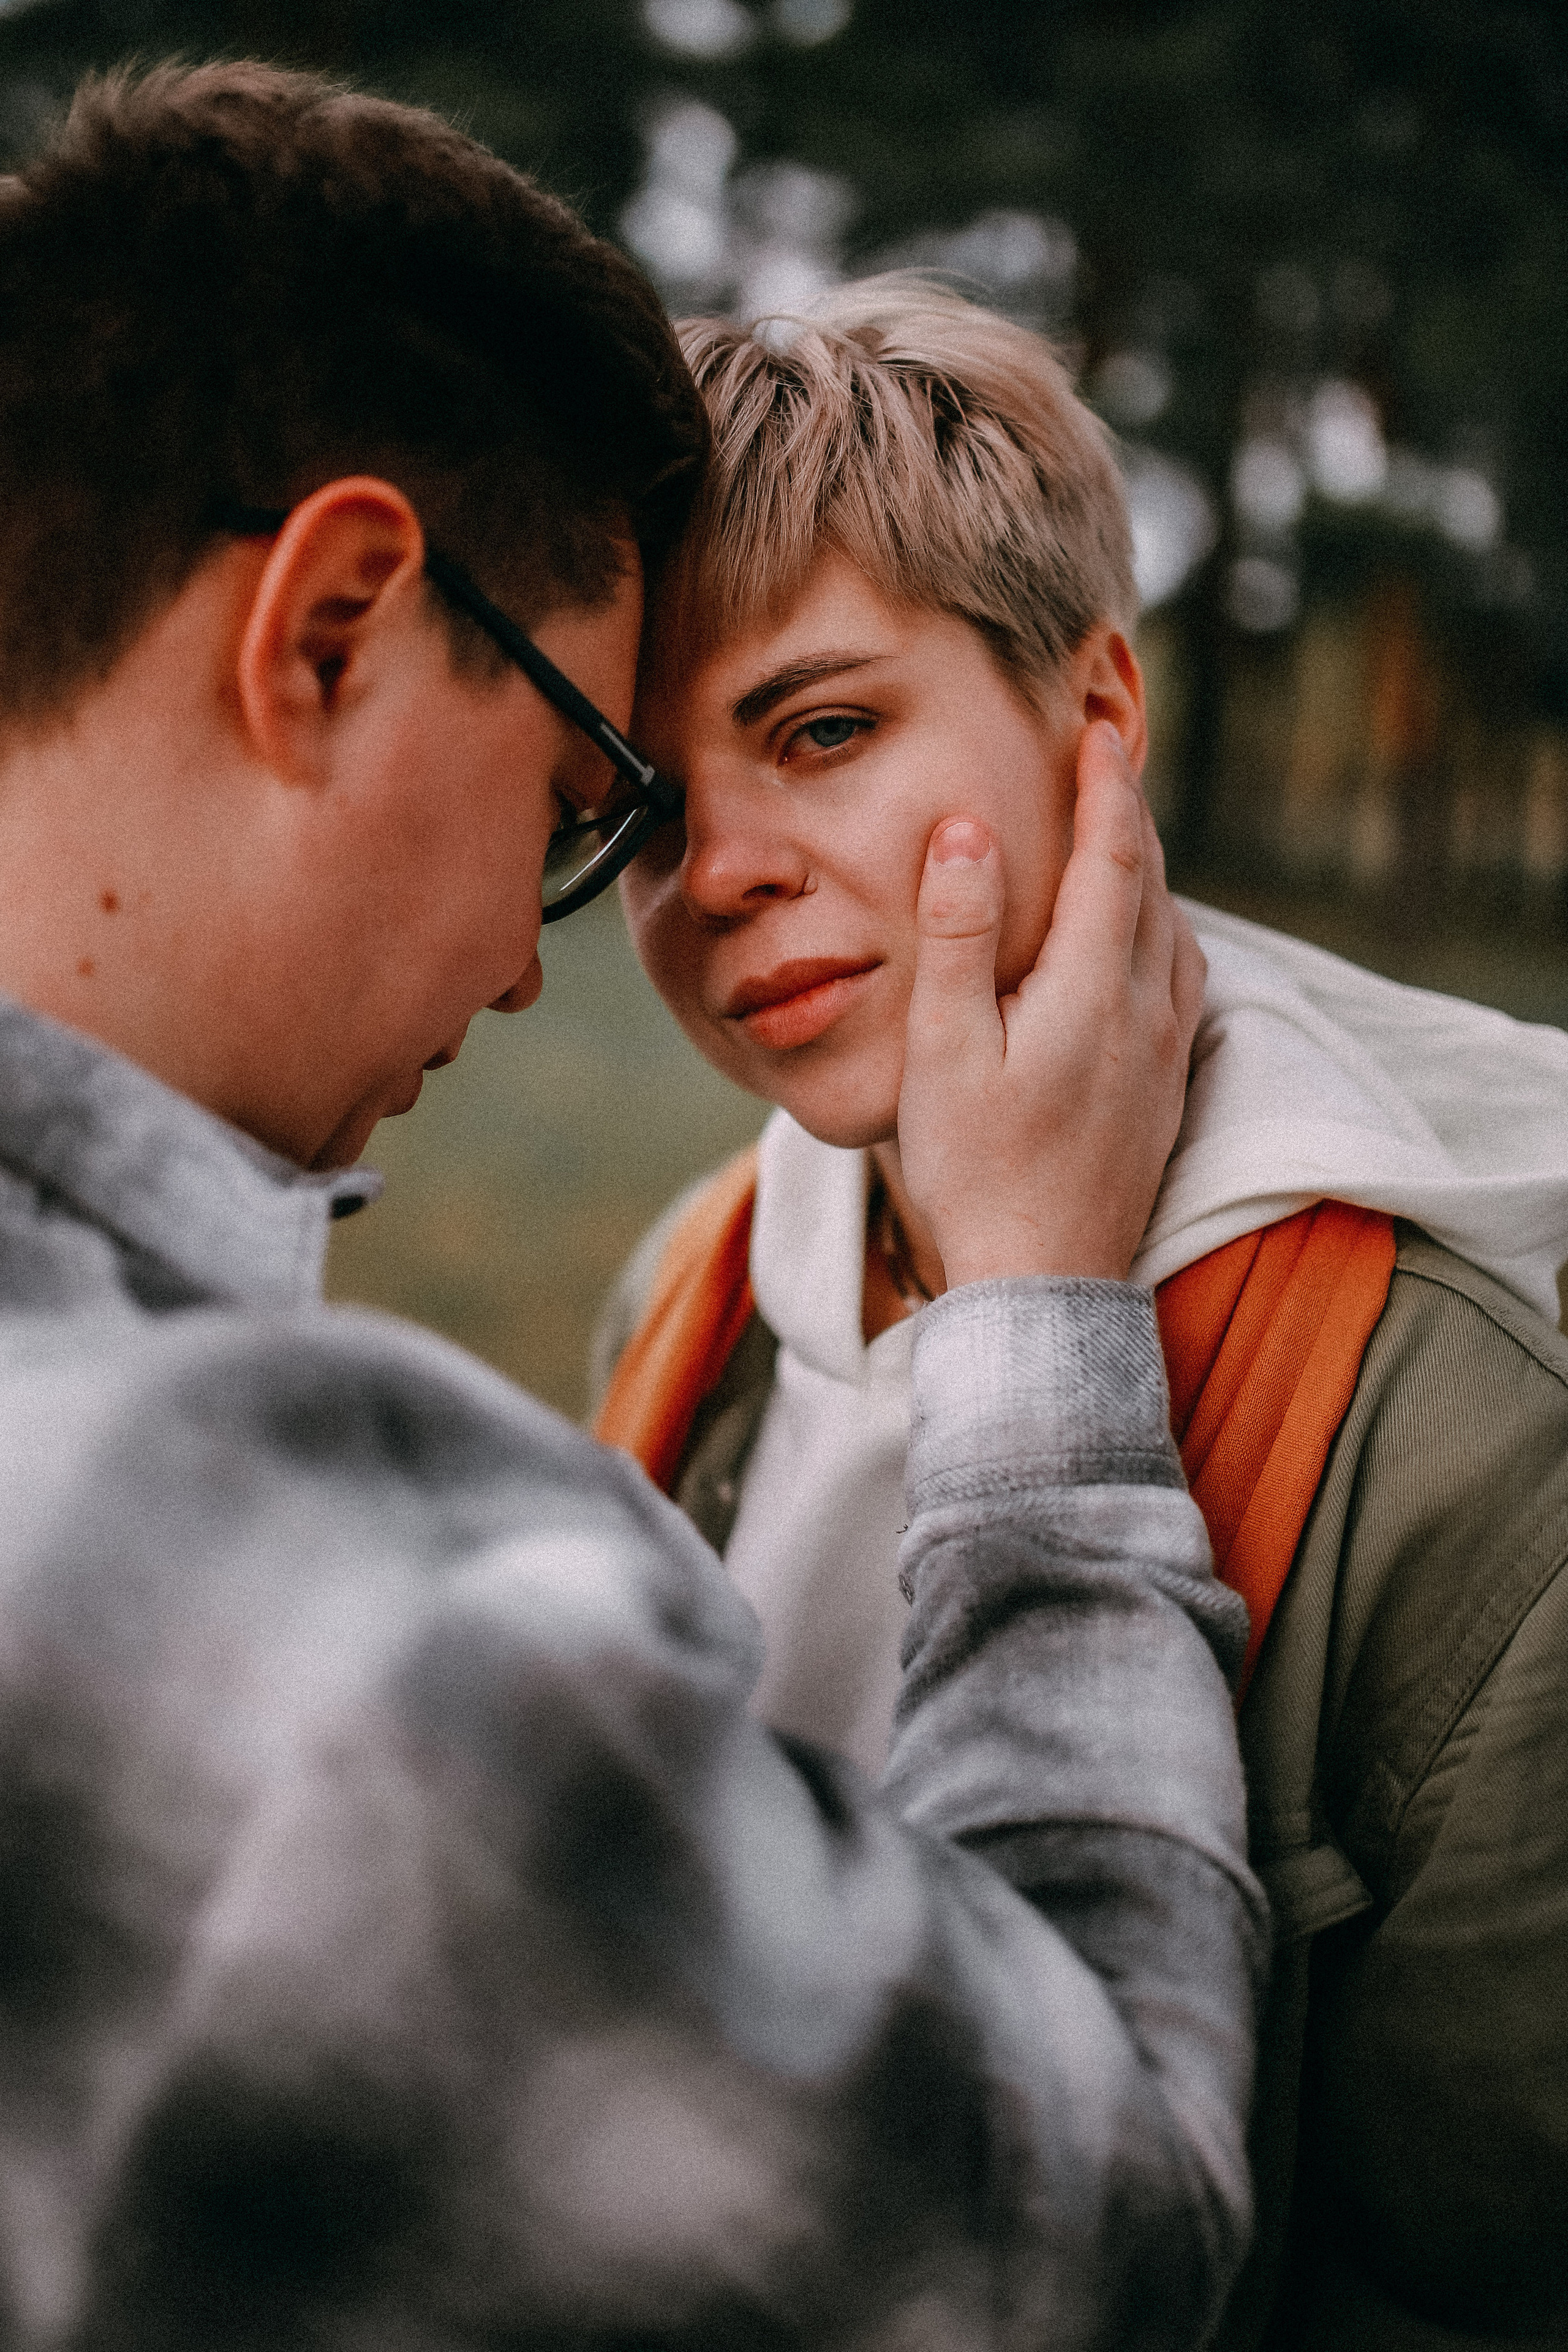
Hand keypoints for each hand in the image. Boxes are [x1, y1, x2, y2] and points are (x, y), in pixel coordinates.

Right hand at [897, 721, 1204, 1286]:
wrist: (1044, 1287)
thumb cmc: (979, 1173)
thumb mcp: (945, 1050)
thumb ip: (959, 935)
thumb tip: (971, 831)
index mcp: (1095, 990)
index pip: (1116, 856)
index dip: (1106, 785)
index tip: (1095, 727)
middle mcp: (1148, 1012)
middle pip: (1153, 884)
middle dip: (1129, 814)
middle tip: (1106, 757)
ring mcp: (1165, 1054)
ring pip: (1174, 931)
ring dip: (1147, 872)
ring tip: (1118, 835)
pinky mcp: (1166, 1090)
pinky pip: (1179, 979)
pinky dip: (1158, 931)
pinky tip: (1137, 941)